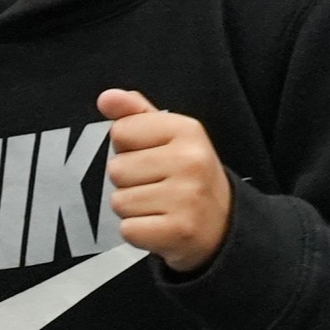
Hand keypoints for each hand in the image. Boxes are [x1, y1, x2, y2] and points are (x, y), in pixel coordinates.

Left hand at [98, 89, 232, 273]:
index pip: (120, 131)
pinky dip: (138, 232)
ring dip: (133, 208)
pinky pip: (127, 229)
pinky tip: (160, 225)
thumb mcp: (170, 137)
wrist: (223, 223)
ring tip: (160, 206)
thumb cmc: (188, 175)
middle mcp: (191, 161)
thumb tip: (106, 97)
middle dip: (129, 181)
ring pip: (119, 201)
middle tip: (159, 186)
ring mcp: (187, 198)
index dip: (129, 147)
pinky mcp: (179, 231)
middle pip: (116, 169)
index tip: (154, 157)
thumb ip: (136, 114)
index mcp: (187, 130)